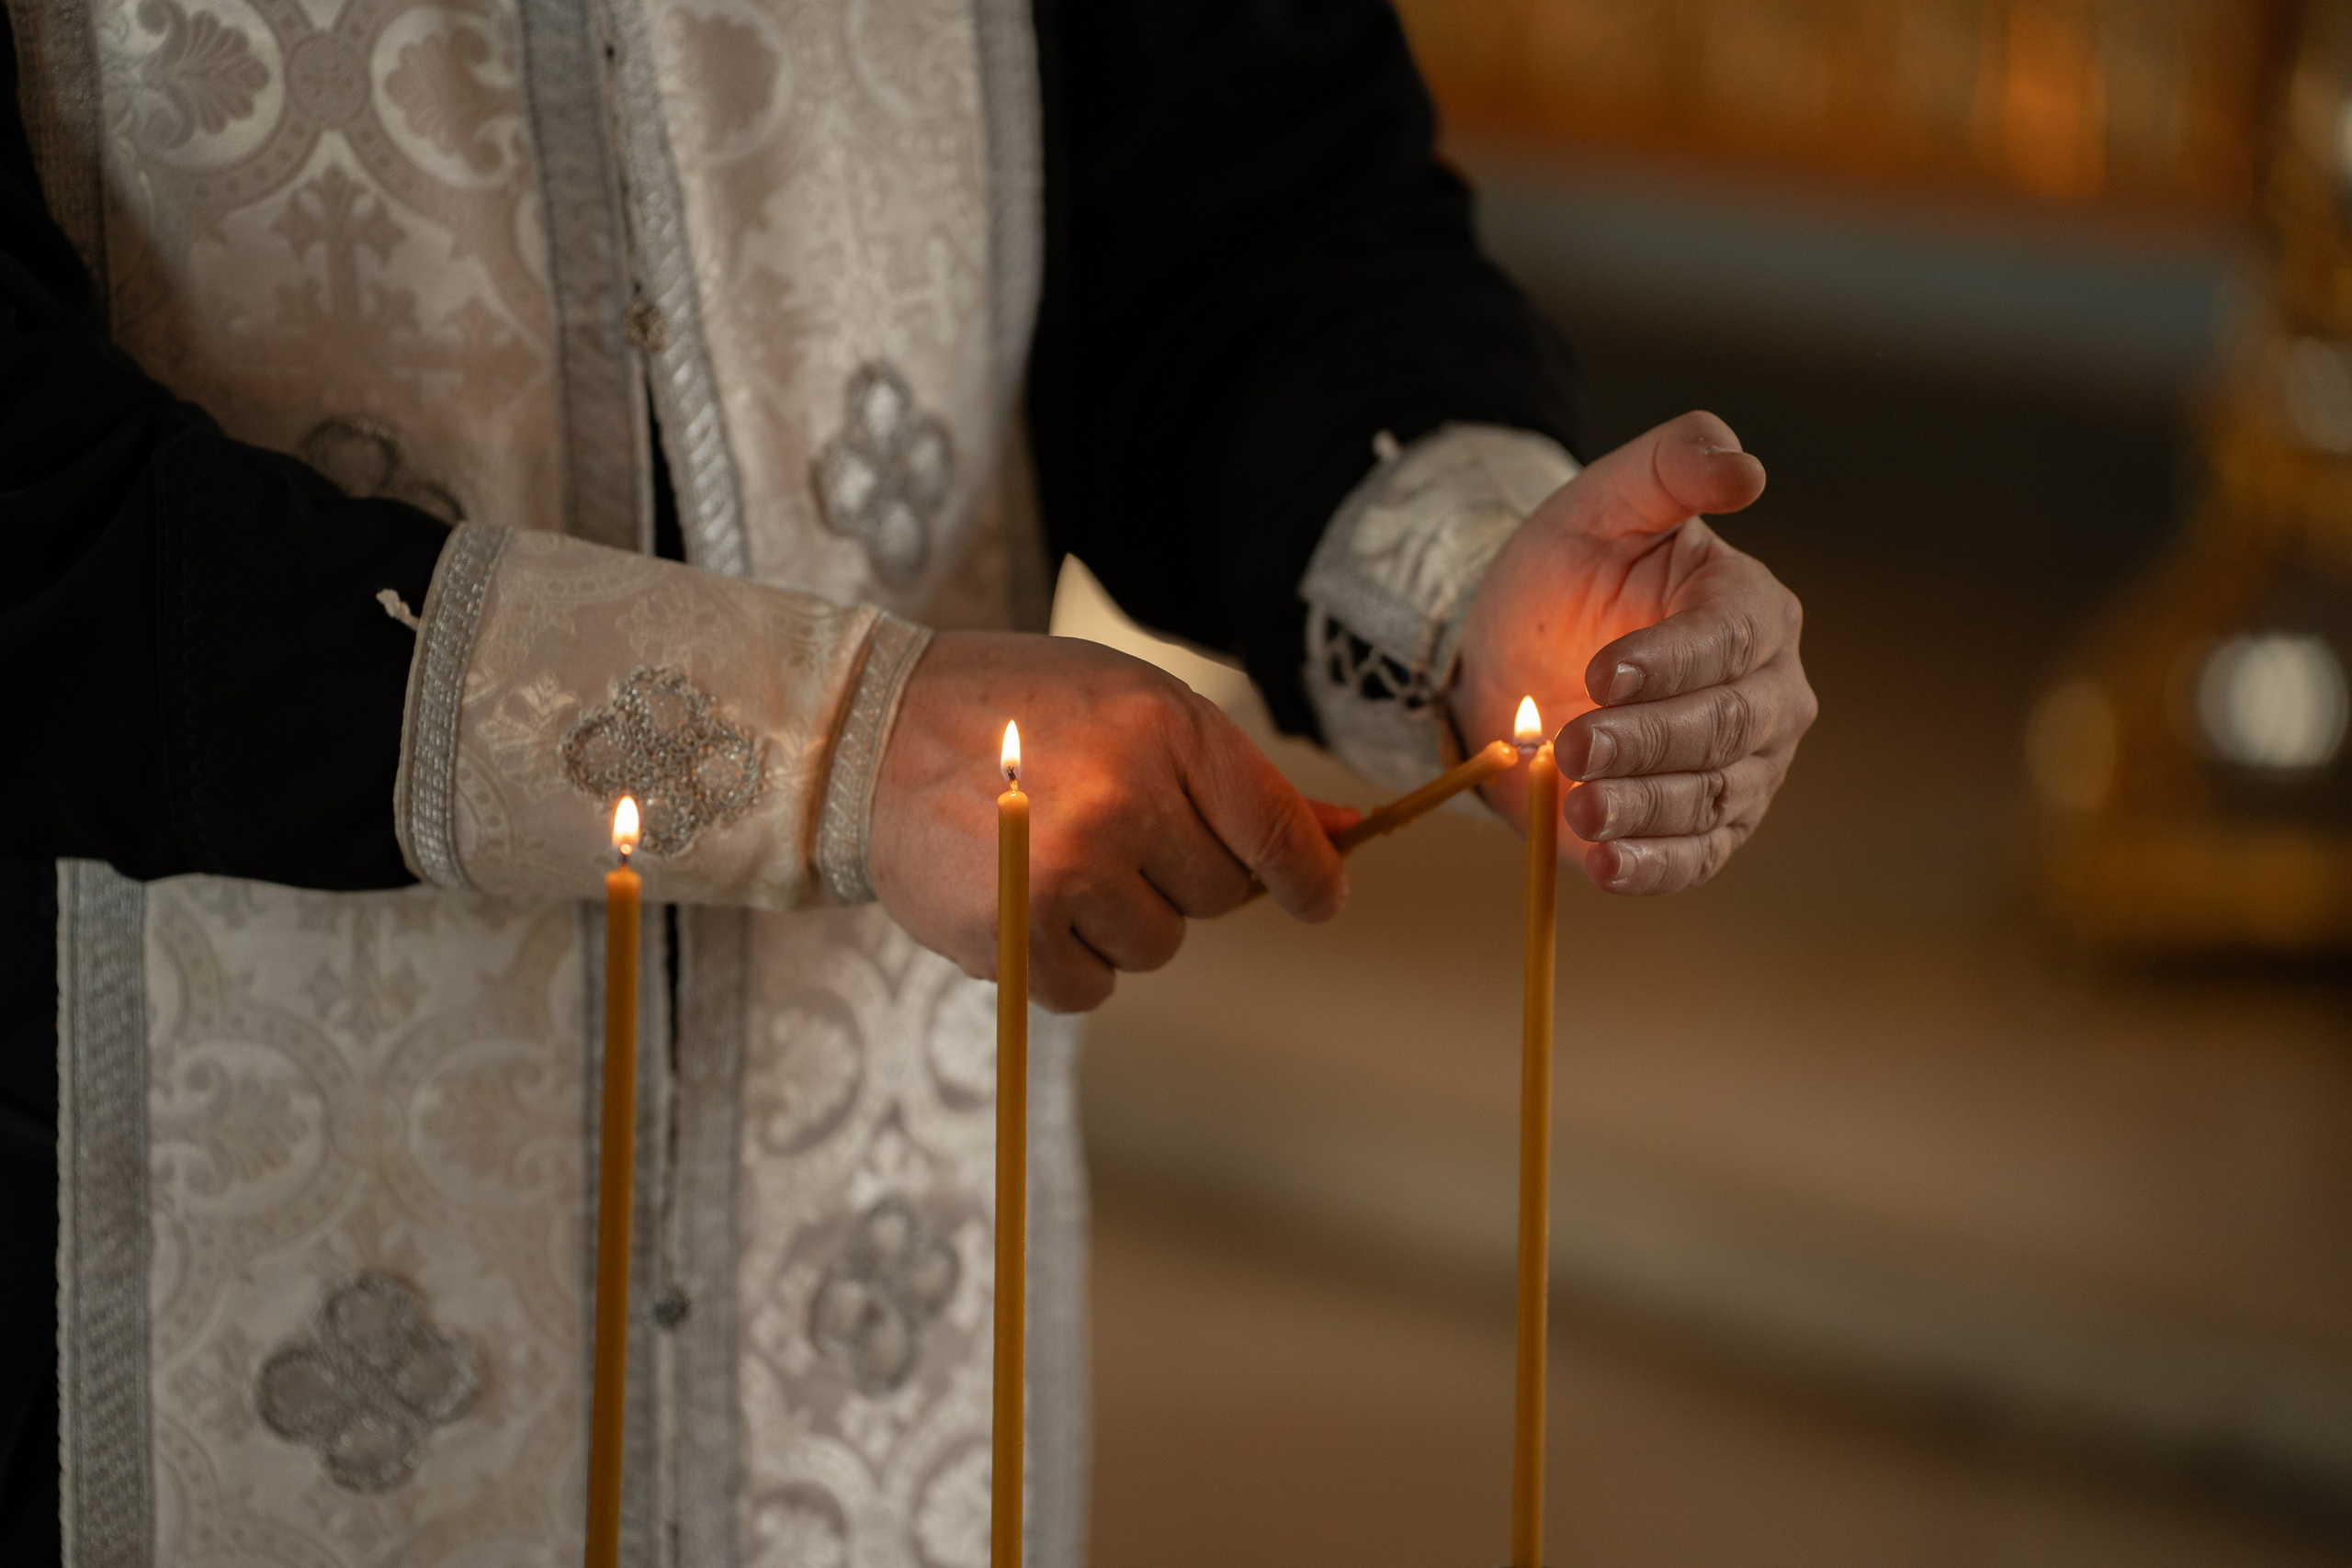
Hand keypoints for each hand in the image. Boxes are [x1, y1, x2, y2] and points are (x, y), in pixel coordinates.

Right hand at [869, 631, 1352, 1010]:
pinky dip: (1068, 963)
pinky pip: (1092, 989)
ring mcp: (1068, 873)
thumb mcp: (1130, 705)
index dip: (1310, 874)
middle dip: (1180, 877)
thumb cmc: (1016, 713)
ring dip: (1120, 921)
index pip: (1274, 827)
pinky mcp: (1016, 935)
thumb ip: (1232, 778)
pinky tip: (1025, 904)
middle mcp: (1124, 801)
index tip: (1320, 898)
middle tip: (1110, 831)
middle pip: (1219, 896)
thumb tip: (1342, 834)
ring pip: (1158, 947)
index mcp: (1164, 728)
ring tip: (1056, 859)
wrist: (869, 736)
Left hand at [1453, 411, 1815, 893]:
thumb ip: (1669, 465)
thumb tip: (1743, 465)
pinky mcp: (1704, 830)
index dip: (1667, 662)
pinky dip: (1651, 868)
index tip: (1601, 673)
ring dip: (1642, 810)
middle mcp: (1767, 696)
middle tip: (1572, 747)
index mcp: (1753, 611)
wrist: (1513, 658)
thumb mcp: (1600, 504)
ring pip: (1708, 799)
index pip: (1726, 642)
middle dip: (1646, 742)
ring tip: (1579, 809)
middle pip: (1722, 729)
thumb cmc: (1566, 576)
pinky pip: (1692, 858)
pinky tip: (1605, 867)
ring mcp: (1744, 771)